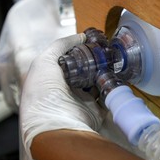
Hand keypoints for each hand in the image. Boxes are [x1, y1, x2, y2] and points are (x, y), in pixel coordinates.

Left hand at [20, 34, 104, 159]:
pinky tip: (115, 76)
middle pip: (83, 71)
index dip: (78, 51)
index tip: (92, 41)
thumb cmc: (44, 92)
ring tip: (111, 60)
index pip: (67, 61)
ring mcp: (81, 100)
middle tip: (105, 50)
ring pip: (95, 83)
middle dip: (93, 61)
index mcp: (52, 79)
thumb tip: (81, 36)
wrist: (57, 122)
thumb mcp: (44, 61)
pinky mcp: (95, 109)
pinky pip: (105, 96)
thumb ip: (61, 45)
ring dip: (103, 73)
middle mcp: (66, 90)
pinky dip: (110, 88)